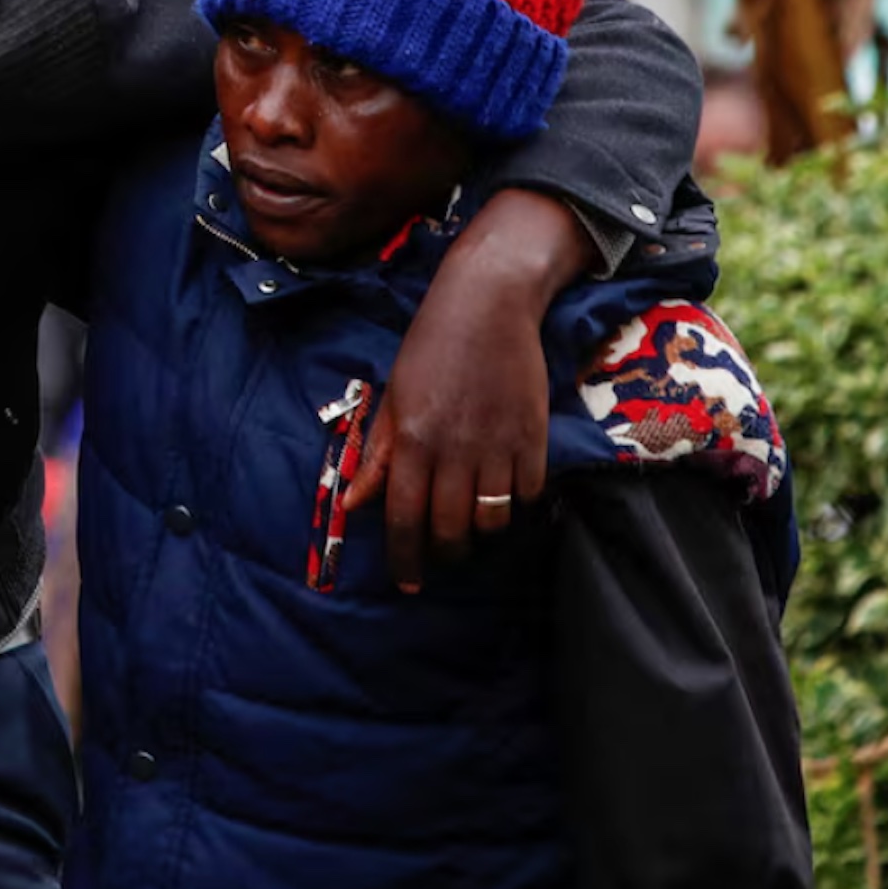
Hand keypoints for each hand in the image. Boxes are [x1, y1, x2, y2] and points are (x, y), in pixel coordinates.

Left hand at [343, 189, 588, 590]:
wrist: (488, 306)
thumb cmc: (430, 349)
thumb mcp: (393, 398)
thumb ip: (376, 454)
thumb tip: (353, 503)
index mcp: (412, 440)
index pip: (403, 517)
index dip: (404, 557)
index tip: (406, 582)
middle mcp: (454, 450)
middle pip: (450, 529)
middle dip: (444, 553)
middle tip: (441, 554)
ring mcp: (498, 446)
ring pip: (492, 520)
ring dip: (480, 532)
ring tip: (472, 524)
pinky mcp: (534, 438)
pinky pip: (528, 494)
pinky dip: (516, 503)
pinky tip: (504, 493)